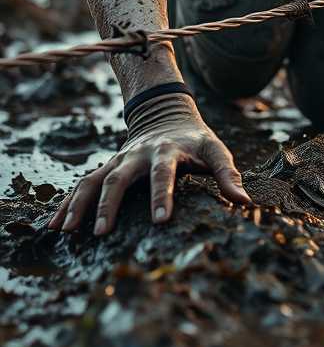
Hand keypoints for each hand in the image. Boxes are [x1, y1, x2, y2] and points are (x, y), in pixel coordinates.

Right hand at [46, 96, 251, 236]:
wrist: (166, 113)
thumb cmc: (195, 140)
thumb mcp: (214, 149)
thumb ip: (228, 174)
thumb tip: (244, 202)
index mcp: (166, 151)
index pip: (164, 173)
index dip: (163, 195)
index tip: (160, 220)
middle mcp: (137, 154)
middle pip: (119, 177)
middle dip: (110, 204)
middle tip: (102, 232)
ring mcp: (118, 160)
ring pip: (93, 180)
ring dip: (80, 205)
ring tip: (67, 232)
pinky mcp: (106, 167)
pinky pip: (83, 185)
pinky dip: (68, 203)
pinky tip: (55, 225)